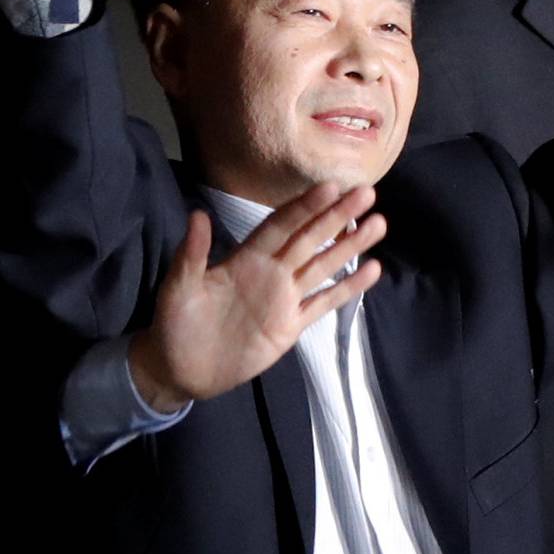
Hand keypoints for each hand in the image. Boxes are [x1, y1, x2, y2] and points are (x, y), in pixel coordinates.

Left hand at [128, 184, 383, 410]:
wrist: (180, 367)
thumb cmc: (174, 322)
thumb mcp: (178, 287)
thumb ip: (191, 254)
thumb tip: (197, 214)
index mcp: (245, 258)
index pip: (280, 225)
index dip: (304, 207)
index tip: (330, 186)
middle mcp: (271, 272)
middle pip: (310, 238)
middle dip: (337, 216)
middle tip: (367, 192)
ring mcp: (284, 298)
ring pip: (323, 265)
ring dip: (350, 245)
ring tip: (379, 223)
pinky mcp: (291, 326)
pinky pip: (323, 303)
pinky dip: (347, 288)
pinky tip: (372, 270)